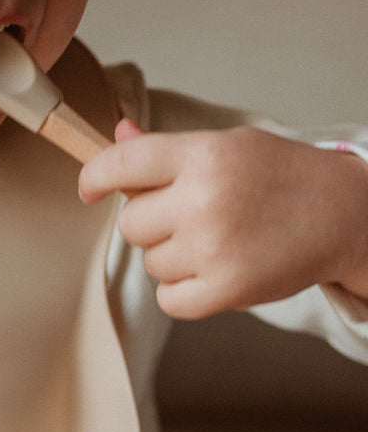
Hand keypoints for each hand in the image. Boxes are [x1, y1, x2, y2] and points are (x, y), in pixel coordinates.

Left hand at [79, 118, 367, 319]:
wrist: (343, 214)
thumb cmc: (282, 177)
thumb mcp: (228, 146)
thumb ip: (165, 148)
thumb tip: (118, 133)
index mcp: (201, 155)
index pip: (121, 163)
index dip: (94, 177)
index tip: (89, 188)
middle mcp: (204, 199)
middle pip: (131, 224)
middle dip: (152, 223)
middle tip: (191, 215)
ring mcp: (214, 247)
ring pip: (151, 262)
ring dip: (174, 256)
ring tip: (217, 239)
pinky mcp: (226, 289)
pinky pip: (169, 299)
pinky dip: (184, 291)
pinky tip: (212, 270)